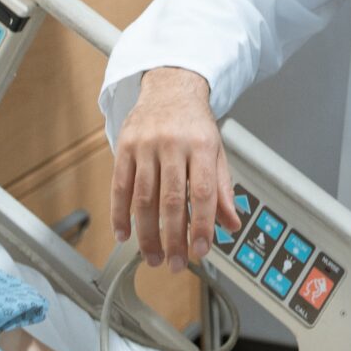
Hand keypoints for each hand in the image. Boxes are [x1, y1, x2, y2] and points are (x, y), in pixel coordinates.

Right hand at [111, 67, 239, 271]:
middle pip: (170, 200)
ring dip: (146, 234)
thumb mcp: (216, 152)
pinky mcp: (124, 147)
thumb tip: (231, 225)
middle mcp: (172, 144)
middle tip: (176, 264)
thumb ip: (223, 189)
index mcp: (201, 145)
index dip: (201, 225)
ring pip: (143, 198)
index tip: (201, 251)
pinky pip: (119, 186)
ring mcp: (145, 145)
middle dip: (173, 237)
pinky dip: (119, 214)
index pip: (202, 193)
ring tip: (153, 257)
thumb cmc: (195, 124)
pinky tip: (123, 235)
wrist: (170, 86)